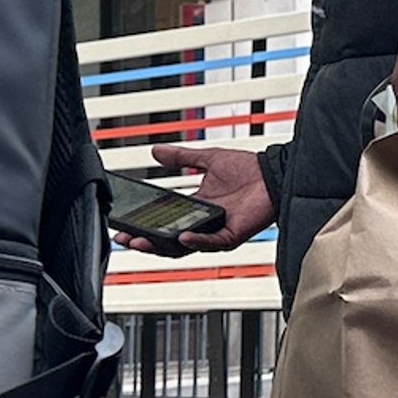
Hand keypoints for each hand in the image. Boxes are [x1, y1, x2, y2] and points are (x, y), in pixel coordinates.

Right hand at [122, 143, 270, 254]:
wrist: (273, 173)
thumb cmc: (248, 169)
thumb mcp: (208, 160)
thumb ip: (182, 157)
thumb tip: (156, 151)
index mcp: (195, 208)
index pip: (162, 223)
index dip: (142, 225)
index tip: (123, 224)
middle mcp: (203, 224)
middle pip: (167, 240)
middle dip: (144, 240)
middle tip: (125, 237)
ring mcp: (216, 232)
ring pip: (184, 246)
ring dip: (162, 244)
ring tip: (143, 240)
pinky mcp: (231, 235)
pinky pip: (210, 242)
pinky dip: (196, 240)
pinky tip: (182, 235)